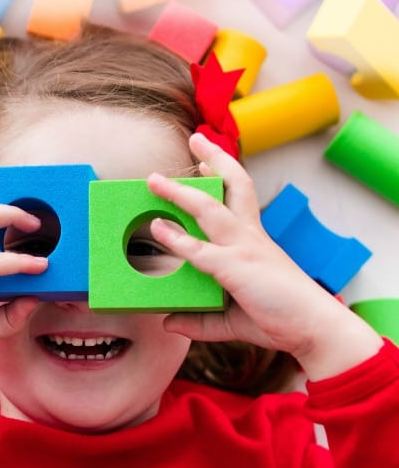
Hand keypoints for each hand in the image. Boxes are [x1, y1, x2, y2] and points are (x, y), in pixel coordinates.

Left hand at [148, 134, 382, 380]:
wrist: (315, 329)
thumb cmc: (280, 319)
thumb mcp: (232, 321)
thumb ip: (200, 320)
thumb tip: (168, 322)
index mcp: (255, 241)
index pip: (240, 196)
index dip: (225, 173)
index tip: (208, 159)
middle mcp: (251, 236)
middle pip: (234, 185)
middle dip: (215, 158)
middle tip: (195, 137)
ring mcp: (244, 249)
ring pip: (209, 209)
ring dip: (180, 192)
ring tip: (154, 180)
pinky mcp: (237, 268)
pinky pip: (201, 250)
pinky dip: (177, 239)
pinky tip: (158, 228)